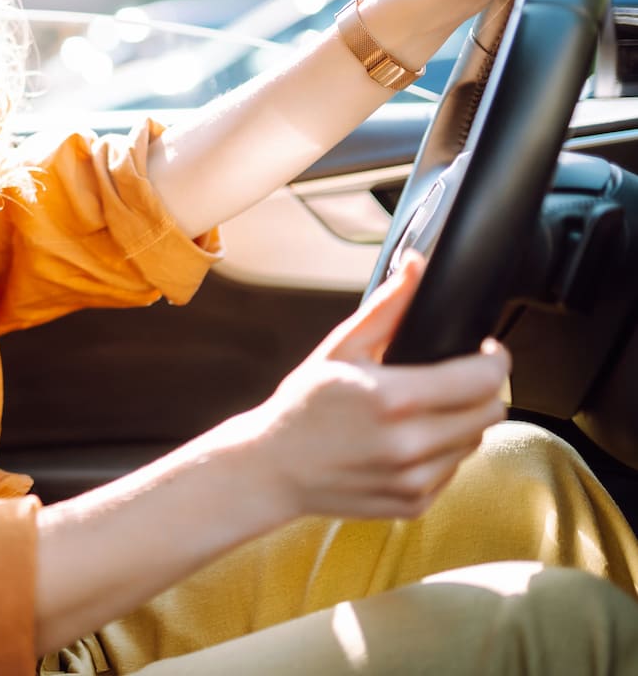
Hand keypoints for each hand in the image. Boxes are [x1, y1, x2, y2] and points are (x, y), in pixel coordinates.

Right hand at [236, 253, 509, 519]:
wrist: (273, 469)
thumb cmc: (302, 407)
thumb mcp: (339, 349)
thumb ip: (387, 307)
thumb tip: (417, 265)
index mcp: (393, 399)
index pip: (484, 379)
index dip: (495, 358)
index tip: (485, 349)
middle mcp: (410, 445)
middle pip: (490, 412)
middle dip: (481, 389)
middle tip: (456, 377)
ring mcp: (414, 480)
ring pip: (474, 442)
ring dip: (462, 421)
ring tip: (426, 409)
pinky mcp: (415, 504)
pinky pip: (453, 470)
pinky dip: (441, 453)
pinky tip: (408, 441)